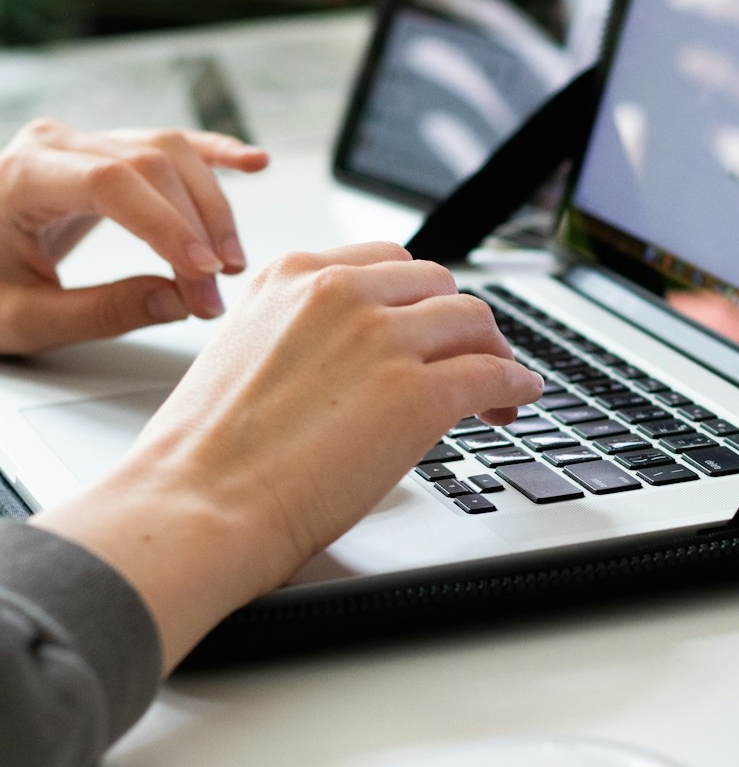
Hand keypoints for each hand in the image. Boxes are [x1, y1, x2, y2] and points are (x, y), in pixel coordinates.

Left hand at [0, 118, 268, 351]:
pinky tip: (252, 163)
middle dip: (195, 229)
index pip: (111, 183)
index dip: (166, 224)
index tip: (202, 271)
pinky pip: (168, 146)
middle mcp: (56, 144)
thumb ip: (99, 313)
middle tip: (213, 292)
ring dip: (211, 205)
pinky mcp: (107, 152)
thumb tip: (178, 299)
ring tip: (230, 260)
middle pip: (150, 165)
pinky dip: (213, 155)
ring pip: (169, 153)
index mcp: (23, 174)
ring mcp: (83, 142)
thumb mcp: (24, 318)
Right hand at [36, 243, 543, 669]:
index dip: (417, 297)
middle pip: (437, 283)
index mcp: (292, 275)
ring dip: (492, 351)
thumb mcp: (244, 353)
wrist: (195, 504)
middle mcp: (341, 292)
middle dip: (456, 321)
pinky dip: (513, 384)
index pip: (385, 261)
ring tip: (497, 387)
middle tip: (468, 357)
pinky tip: (515, 399)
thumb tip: (349, 359)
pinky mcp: (417, 393)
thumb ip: (300, 334)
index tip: (427, 323)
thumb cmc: (204, 454)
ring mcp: (383, 338)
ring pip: (471, 320)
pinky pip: (490, 374)